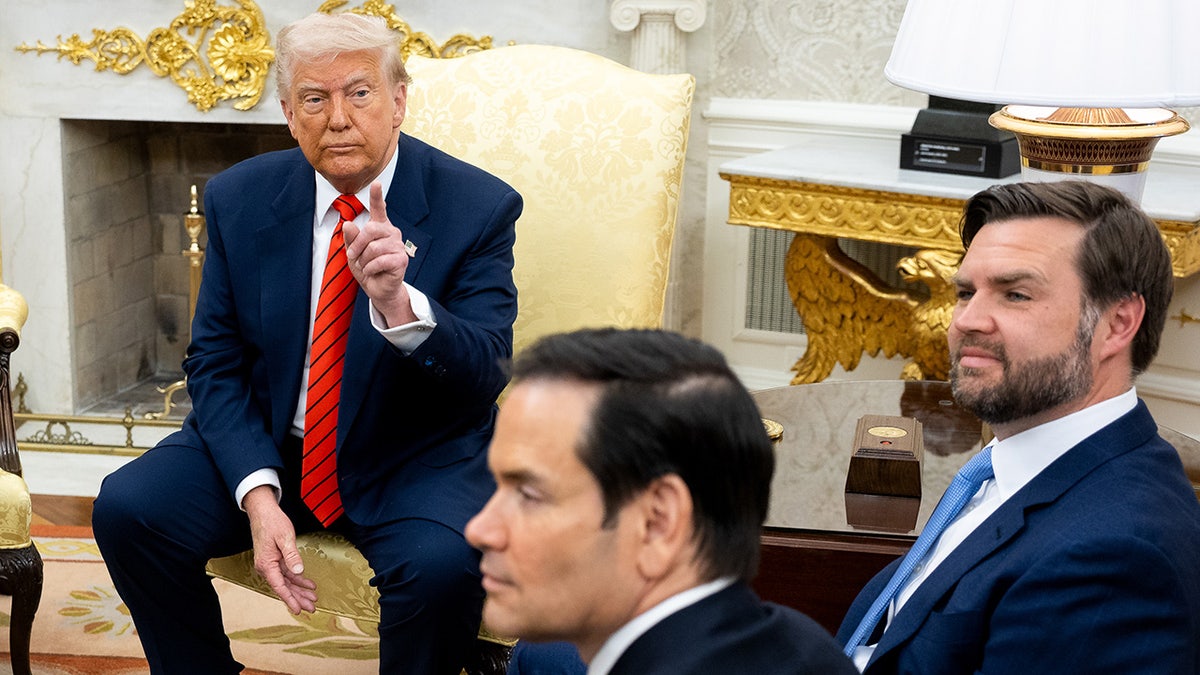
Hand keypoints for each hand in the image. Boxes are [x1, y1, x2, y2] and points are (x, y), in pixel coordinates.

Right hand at [244, 486, 317, 614]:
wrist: (262, 511)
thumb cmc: (272, 522)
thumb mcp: (284, 537)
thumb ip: (292, 555)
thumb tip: (299, 571)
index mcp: (266, 564)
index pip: (279, 586)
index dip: (290, 599)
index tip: (298, 610)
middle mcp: (267, 567)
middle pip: (284, 587)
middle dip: (298, 598)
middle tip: (312, 608)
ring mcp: (270, 564)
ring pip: (287, 582)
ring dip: (300, 590)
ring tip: (313, 599)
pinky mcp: (275, 559)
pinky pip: (287, 573)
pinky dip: (298, 579)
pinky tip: (308, 585)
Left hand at [343, 182, 417, 326]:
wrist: (378, 289)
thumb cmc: (367, 268)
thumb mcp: (353, 253)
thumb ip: (351, 238)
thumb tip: (348, 224)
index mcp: (380, 228)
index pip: (379, 208)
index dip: (377, 195)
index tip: (376, 183)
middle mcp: (391, 233)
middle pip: (370, 230)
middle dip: (357, 245)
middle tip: (353, 256)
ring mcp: (398, 245)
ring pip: (373, 248)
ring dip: (363, 260)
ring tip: (366, 266)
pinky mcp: (401, 259)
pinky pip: (379, 260)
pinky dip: (370, 269)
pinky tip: (373, 272)